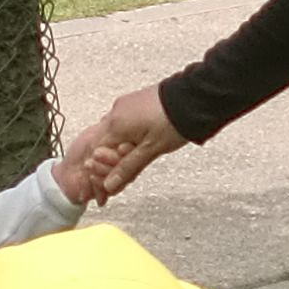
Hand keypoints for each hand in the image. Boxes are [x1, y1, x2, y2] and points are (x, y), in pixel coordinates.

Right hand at [66, 83, 187, 200]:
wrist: (193, 98)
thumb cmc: (174, 120)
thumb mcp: (150, 150)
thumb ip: (128, 167)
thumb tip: (110, 184)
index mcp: (116, 124)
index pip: (95, 154)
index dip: (98, 174)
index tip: (104, 189)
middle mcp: (116, 112)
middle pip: (101, 144)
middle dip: (106, 166)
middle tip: (115, 182)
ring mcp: (125, 107)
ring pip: (111, 135)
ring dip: (115, 154)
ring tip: (128, 168)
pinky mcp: (135, 104)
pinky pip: (121, 125)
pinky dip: (123, 141)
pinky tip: (133, 149)